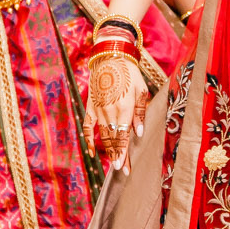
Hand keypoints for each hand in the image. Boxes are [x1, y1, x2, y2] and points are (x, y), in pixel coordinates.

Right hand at [85, 54, 148, 171]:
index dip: (124, 154)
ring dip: (108, 150)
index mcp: (124, 107)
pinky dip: (88, 139)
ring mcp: (98, 109)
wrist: (110, 58)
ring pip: (102, 135)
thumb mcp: (141, 90)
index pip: (123, 136)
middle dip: (117, 156)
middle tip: (122, 171)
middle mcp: (109, 111)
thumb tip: (138, 134)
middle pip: (113, 139)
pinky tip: (91, 150)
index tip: (125, 168)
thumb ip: (140, 113)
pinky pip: (88, 126)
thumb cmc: (130, 73)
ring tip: (113, 164)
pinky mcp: (90, 106)